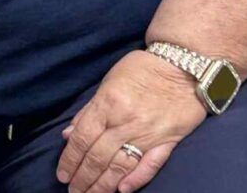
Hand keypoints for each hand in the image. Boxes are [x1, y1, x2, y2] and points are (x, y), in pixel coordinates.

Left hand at [56, 50, 207, 192]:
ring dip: (103, 185)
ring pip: (120, 166)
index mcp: (108, 104)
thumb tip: (69, 135)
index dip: (69, 160)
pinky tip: (122, 190)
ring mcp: (148, 133)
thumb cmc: (143, 68)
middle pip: (98, 156)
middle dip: (82, 178)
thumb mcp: (109, 81)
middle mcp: (126, 122)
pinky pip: (151, 165)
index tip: (62, 174)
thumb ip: (89, 110)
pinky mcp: (168, 141)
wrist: (185, 65)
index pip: (82, 138)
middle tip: (73, 192)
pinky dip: (136, 179)